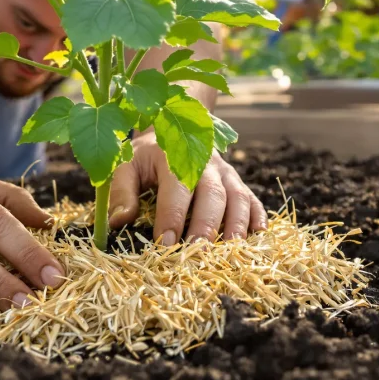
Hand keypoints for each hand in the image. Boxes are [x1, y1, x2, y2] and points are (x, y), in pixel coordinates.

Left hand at [108, 132, 266, 244]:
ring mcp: (225, 172)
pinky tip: (259, 235)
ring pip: (237, 196)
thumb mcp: (126, 165)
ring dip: (237, 223)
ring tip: (232, 250)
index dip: (171, 216)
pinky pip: (252, 198)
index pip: (176, 188)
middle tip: (198, 253)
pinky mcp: (237, 181)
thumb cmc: (145, 156)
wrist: (172, 127)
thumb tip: (120, 222)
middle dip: (206, 225)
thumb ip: (121, 192)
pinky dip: (258, 216)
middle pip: (212, 194)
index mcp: (174, 157)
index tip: (164, 244)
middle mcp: (205, 163)